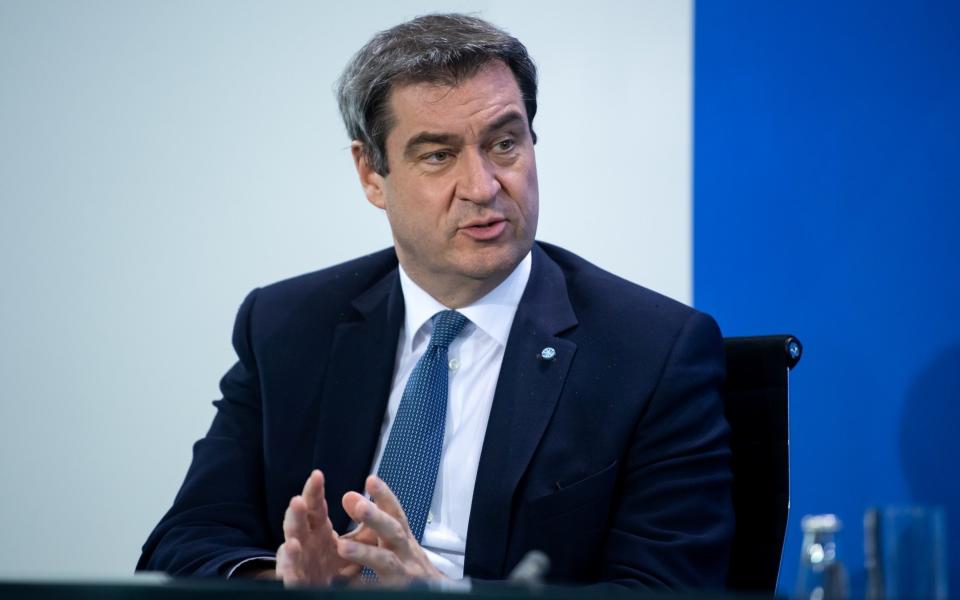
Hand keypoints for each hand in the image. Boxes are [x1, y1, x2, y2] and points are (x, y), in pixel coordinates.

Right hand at [276, 469, 374, 585]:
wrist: (325, 591)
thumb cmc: (335, 566)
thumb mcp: (354, 544)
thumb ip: (366, 528)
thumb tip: (379, 508)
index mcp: (318, 530)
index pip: (315, 507)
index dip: (314, 492)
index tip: (317, 474)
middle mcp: (305, 543)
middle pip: (298, 524)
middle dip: (296, 513)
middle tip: (298, 501)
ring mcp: (299, 562)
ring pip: (290, 549)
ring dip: (290, 545)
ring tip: (293, 539)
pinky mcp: (298, 582)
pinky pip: (291, 576)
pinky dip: (290, 569)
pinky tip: (293, 561)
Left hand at [338, 475, 445, 586]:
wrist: (434, 594)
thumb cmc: (409, 567)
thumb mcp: (392, 541)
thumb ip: (372, 520)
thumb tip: (349, 497)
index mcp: (404, 540)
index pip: (395, 514)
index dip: (385, 497)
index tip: (371, 480)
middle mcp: (408, 555)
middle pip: (395, 533)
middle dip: (377, 519)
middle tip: (359, 506)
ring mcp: (405, 576)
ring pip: (386, 562)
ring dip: (365, 553)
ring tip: (343, 547)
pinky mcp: (398, 592)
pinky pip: (380, 590)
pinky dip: (367, 587)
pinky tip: (350, 585)